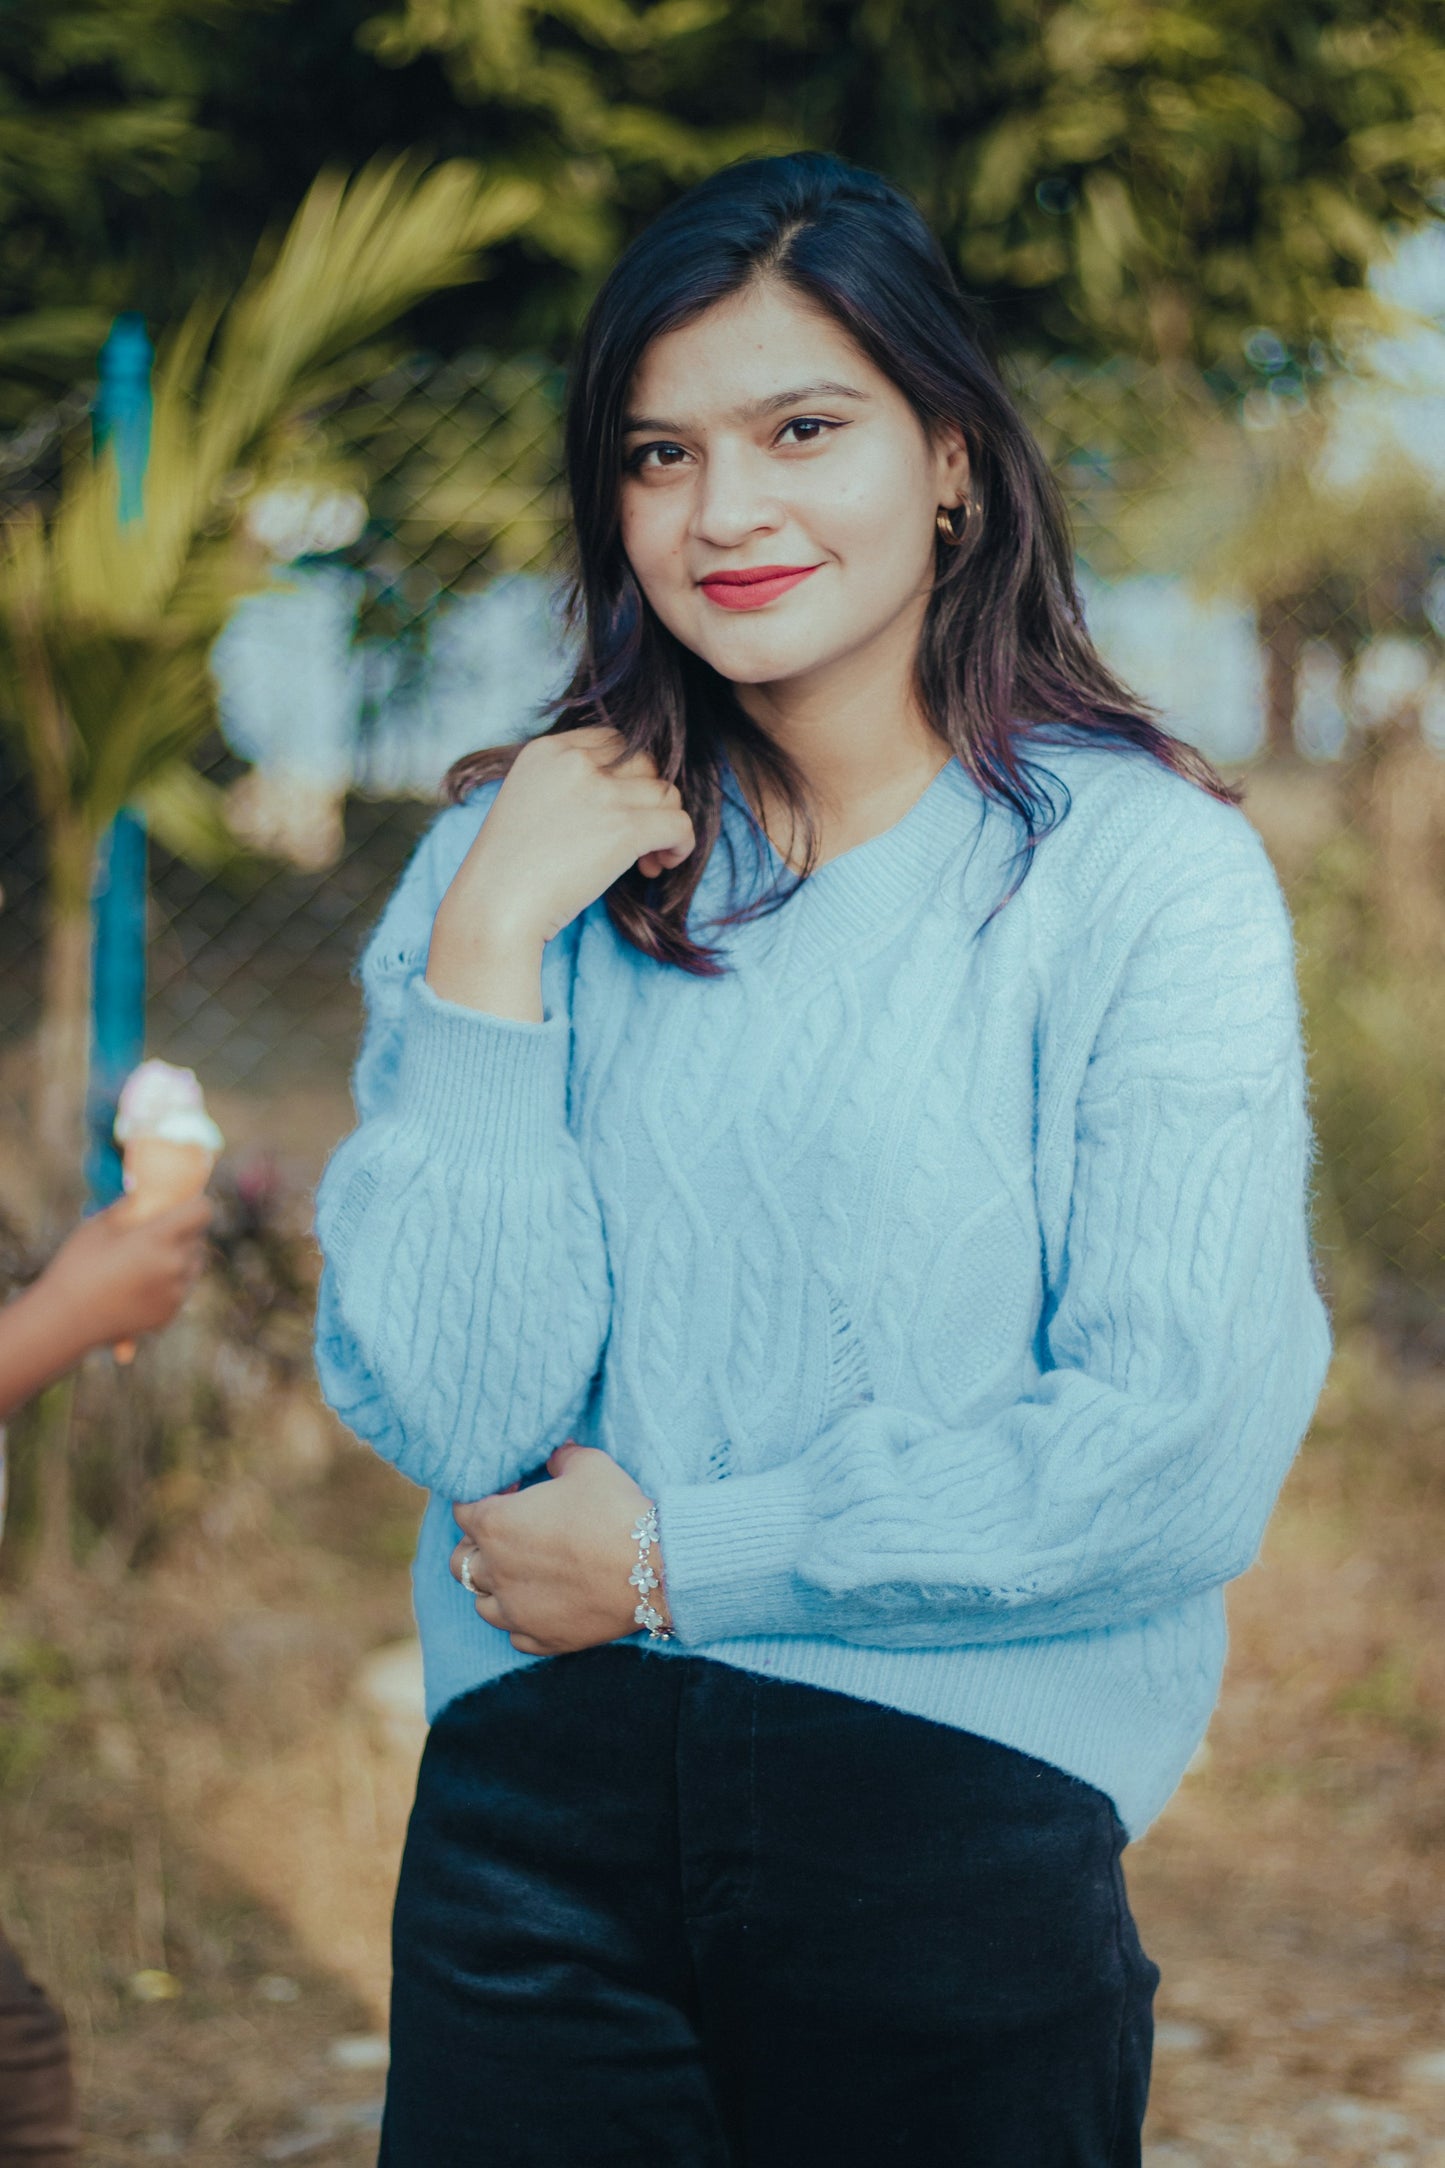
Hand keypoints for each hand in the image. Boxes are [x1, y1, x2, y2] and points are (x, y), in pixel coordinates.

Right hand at [0, 1193, 212, 1416]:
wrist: (65, 1321)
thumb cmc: (77, 1267)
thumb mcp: (98, 1226)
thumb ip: (128, 1206)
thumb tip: (145, 1192)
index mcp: (158, 1239)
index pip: (202, 1211)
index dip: (194, 1204)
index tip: (181, 1206)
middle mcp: (174, 1266)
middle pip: (198, 1238)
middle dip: (184, 1232)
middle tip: (158, 1233)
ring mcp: (174, 1293)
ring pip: (193, 1265)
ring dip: (180, 1257)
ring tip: (148, 1259)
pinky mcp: (169, 1314)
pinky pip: (181, 1289)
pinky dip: (171, 1283)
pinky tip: (141, 1284)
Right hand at [426, 727, 694, 1017]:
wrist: (495, 908)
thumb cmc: (507, 872)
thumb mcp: (527, 804)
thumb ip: (568, 786)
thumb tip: (623, 795)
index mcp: (547, 750)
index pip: (613, 743)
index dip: (626, 778)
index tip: (616, 813)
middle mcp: (575, 761)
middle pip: (645, 764)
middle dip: (648, 801)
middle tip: (636, 841)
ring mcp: (602, 792)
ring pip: (667, 794)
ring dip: (665, 826)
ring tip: (646, 860)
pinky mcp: (625, 828)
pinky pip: (680, 824)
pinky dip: (681, 845)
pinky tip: (660, 865)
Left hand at [449, 1443, 670, 1655]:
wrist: (655, 1569)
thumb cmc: (616, 1511)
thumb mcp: (589, 1465)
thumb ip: (561, 1456)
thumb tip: (556, 1453)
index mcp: (496, 1524)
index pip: (463, 1510)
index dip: (485, 1496)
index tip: (514, 1491)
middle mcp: (495, 1571)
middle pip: (460, 1561)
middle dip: (477, 1544)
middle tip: (507, 1535)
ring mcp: (516, 1611)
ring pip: (481, 1603)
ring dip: (494, 1587)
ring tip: (520, 1573)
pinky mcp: (542, 1638)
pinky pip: (515, 1634)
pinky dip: (521, 1620)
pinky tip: (541, 1604)